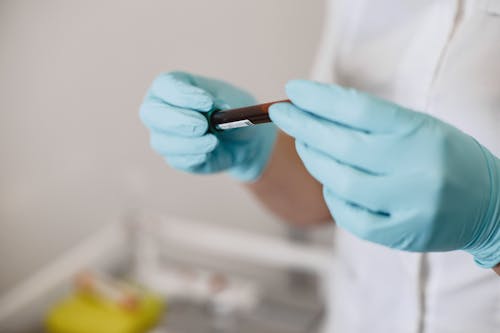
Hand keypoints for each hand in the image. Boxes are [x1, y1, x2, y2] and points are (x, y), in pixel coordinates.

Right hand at [140, 71, 276, 180]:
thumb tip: (212, 115)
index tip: (207, 103)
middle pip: (151, 113)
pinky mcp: (174, 157)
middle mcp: (159, 109)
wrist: (242, 140)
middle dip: (177, 120)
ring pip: (163, 142)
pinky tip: (209, 153)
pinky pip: (177, 160)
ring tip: (214, 141)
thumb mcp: (233, 104)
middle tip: (203, 126)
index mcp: (171, 86)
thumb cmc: (232, 113)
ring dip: (191, 143)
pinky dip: (194, 157)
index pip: (165, 85)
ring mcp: (163, 135)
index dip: (183, 95)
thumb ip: (222, 108)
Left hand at [269, 80, 499, 267]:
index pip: (359, 110)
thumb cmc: (447, 159)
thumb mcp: (420, 129)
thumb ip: (374, 124)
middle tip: (282, 114)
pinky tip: (330, 184)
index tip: (293, 91)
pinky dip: (333, 198)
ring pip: (342, 181)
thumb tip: (318, 112)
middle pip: (342, 144)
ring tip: (305, 144)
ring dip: (315, 160)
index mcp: (421, 133)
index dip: (320, 99)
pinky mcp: (403, 233)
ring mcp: (410, 203)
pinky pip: (351, 217)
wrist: (490, 205)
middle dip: (304, 127)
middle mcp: (416, 166)